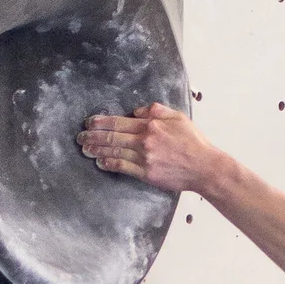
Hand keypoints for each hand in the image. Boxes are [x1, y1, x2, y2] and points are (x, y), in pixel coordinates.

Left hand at [77, 100, 216, 193]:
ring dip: (97, 150)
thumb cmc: (193, 142)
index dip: (101, 122)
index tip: (89, 122)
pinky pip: (123, 167)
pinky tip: (100, 162)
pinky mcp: (146, 173)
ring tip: (85, 148)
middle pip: (112, 136)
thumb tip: (136, 111)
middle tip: (80, 137)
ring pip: (114, 151)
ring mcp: (144, 157)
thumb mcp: (178, 117)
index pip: (119, 122)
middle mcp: (145, 140)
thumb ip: (156, 110)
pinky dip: (109, 164)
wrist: (204, 167)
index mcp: (151, 125)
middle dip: (93, 136)